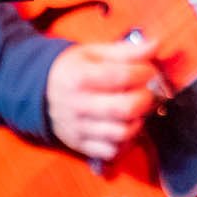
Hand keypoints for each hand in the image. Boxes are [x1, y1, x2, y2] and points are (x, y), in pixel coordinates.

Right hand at [45, 37, 160, 161]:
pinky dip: (126, 142)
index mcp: (79, 77)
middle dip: (146, 99)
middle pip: (125, 108)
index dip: (144, 73)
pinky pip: (112, 151)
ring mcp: (78, 128)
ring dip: (138, 121)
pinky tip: (125, 125)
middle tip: (148, 92)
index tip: (149, 71)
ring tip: (137, 110)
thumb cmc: (74, 69)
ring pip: (122, 133)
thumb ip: (126, 51)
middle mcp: (77, 105)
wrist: (41, 91)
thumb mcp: (94, 53)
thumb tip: (155, 46)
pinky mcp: (80, 145)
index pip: (122, 77)